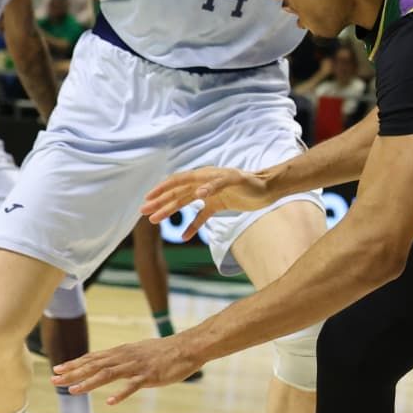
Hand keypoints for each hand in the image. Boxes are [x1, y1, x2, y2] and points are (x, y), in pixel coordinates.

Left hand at [53, 334, 204, 402]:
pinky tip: (111, 401)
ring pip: (108, 374)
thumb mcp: (139, 351)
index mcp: (122, 352)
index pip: (93, 357)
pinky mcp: (150, 376)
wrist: (187, 348)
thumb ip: (124, 358)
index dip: (74, 364)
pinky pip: (133, 386)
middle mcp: (125, 357)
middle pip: (95, 365)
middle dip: (73, 373)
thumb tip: (110, 363)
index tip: (57, 369)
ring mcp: (137, 366)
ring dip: (89, 382)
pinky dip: (121, 393)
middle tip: (54, 379)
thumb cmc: (164, 351)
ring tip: (72, 390)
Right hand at [139, 165, 273, 238]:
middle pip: (177, 193)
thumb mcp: (235, 181)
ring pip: (184, 204)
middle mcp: (203, 184)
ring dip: (169, 212)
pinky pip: (201, 216)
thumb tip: (197, 192)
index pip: (178, 181)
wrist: (268, 188)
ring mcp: (209, 195)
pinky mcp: (218, 205)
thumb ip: (215, 185)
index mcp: (204, 175)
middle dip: (160, 202)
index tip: (148, 198)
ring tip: (154, 220)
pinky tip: (185, 237)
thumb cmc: (252, 182)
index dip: (162, 189)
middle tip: (144, 213)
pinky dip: (192, 226)